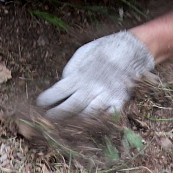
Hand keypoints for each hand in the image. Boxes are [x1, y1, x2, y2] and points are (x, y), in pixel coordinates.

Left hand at [36, 31, 153, 119]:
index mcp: (79, 76)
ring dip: (75, 121)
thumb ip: (71, 69)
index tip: (40, 104)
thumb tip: (63, 82)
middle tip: (48, 118)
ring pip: (86, 116)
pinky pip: (106, 117)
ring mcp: (105, 97)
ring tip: (66, 123)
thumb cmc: (105, 49)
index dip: (47, 100)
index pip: (57, 92)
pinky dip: (98, 122)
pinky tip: (90, 123)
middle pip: (69, 108)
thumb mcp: (83, 53)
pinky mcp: (119, 102)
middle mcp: (90, 88)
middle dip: (56, 115)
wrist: (133, 49)